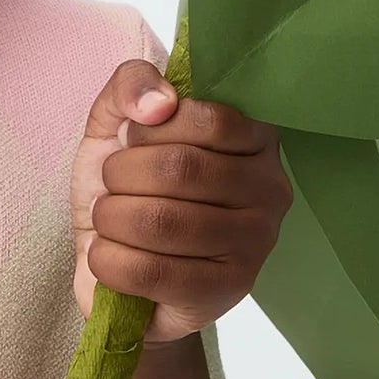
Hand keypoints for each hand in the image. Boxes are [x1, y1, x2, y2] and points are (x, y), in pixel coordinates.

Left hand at [70, 60, 291, 345]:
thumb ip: (132, 84)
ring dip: (111, 218)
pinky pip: (150, 271)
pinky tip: (107, 256)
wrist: (116, 267)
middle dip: (120, 175)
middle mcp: (270, 189)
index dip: (150, 129)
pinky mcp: (227, 293)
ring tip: (109, 221)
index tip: (132, 140)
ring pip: (161, 221)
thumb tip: (160, 102)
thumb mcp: (116, 122)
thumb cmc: (128, 186)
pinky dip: (108, 260)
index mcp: (255, 138)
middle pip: (180, 168)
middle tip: (111, 187)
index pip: (207, 118)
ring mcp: (255, 245)